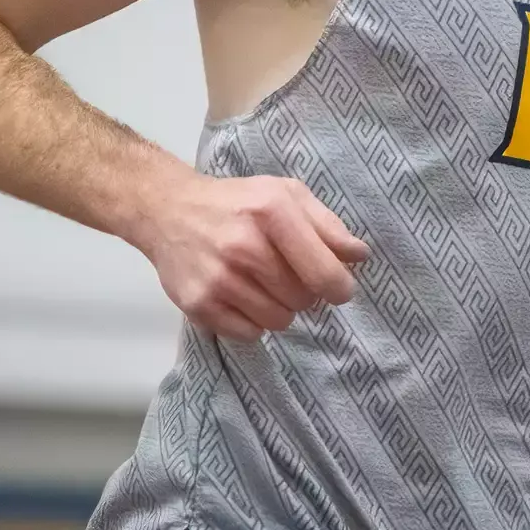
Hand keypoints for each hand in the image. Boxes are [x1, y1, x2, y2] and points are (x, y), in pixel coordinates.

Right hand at [135, 173, 369, 341]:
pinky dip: (253, 321)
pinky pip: (249, 334)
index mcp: (272, 212)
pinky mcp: (198, 305)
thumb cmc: (238, 202)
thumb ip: (327, 225)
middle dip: (305, 292)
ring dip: (280, 308)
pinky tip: (242, 296)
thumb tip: (360, 256)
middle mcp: (244, 247)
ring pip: (279, 321)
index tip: (339, 288)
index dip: (340, 287)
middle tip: (287, 274)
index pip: (323, 272)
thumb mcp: (286, 194)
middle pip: (303, 299)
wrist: (169, 210)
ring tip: (263, 284)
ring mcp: (219, 279)